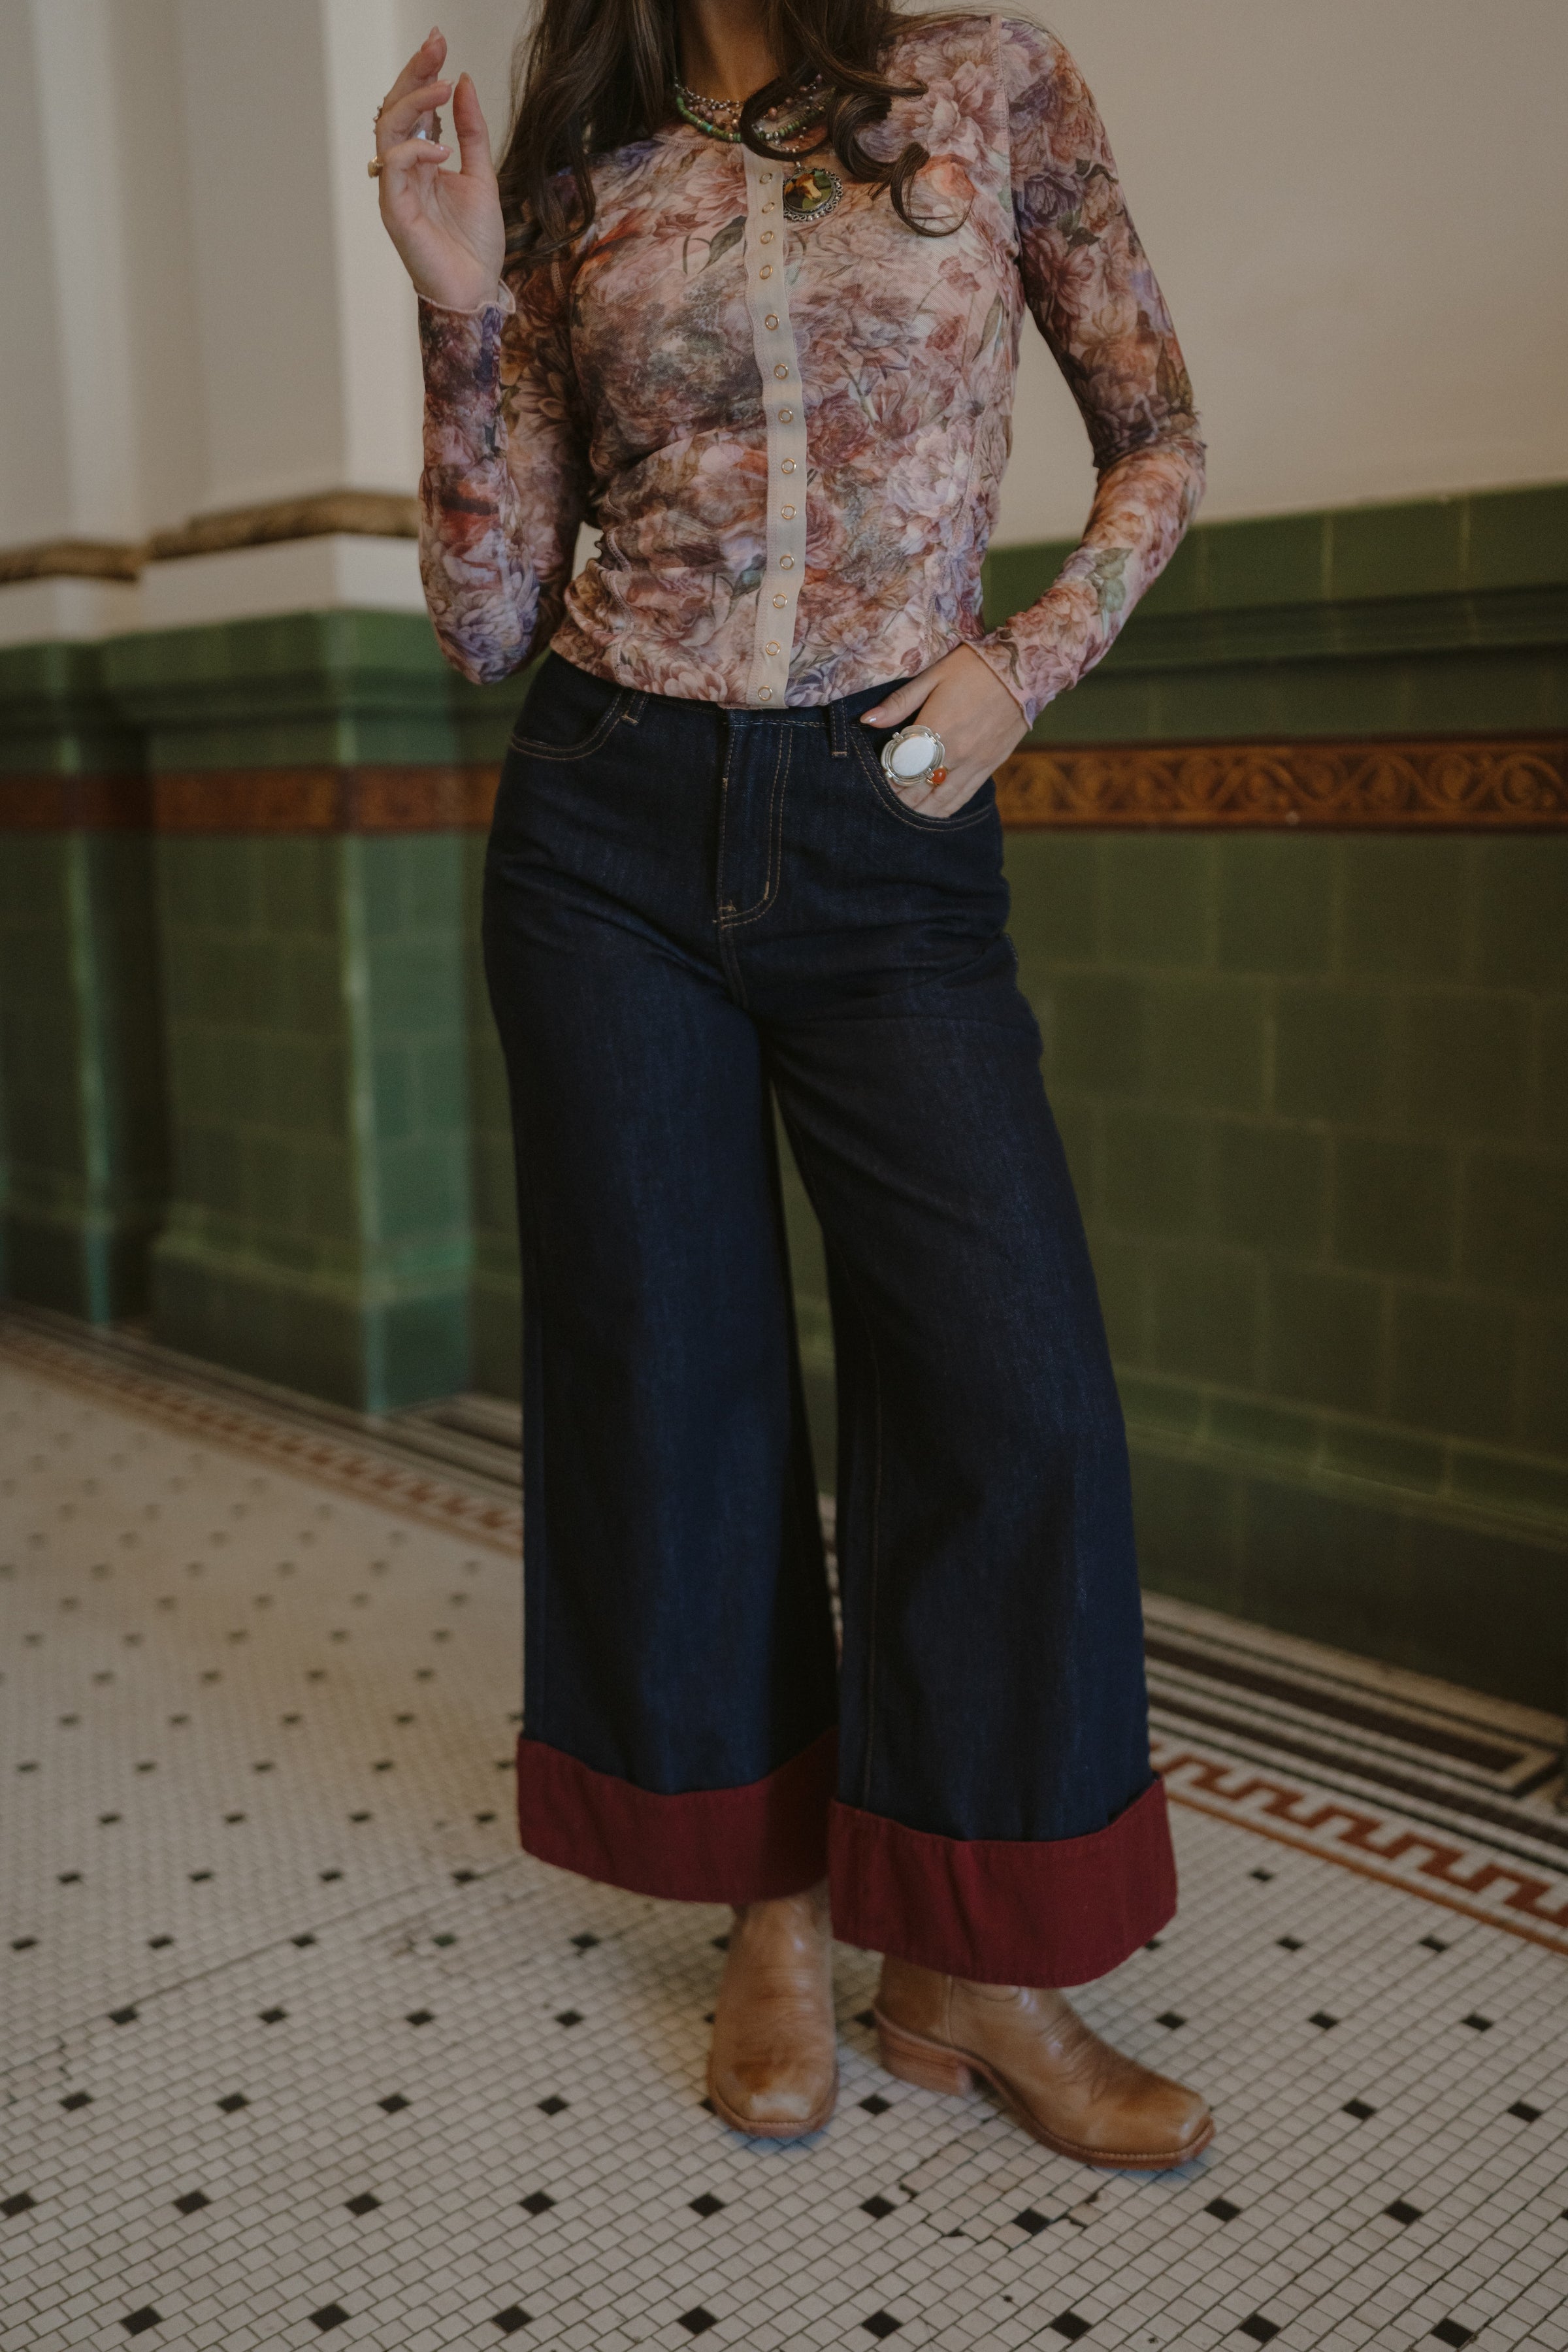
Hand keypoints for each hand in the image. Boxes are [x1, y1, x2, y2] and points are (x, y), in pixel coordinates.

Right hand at [376, 29, 504, 313]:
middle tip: (435, 46)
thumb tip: (464, 82)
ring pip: (388, 132)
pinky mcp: (394, 211)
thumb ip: (471, 131)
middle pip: (396, 110)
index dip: (424, 73)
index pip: (416, 107)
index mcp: (423, 161)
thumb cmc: (475, 243)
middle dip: (413, 74)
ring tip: (442, 88)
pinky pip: (393, 169)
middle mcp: (405, 171)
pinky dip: (415, 152)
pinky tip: (442, 150)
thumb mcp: (482, 175)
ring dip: (414, 104)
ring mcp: (397, 190)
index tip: (439, 41)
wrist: (476, 289)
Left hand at [860, 643, 1028, 816]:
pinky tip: (932, 813)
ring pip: (940, 800)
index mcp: (936, 729)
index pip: (901, 767)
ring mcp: (975, 763)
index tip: (878, 777)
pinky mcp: (991, 766)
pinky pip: (963, 797)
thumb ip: (899, 702)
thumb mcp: (932, 675)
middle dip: (898, 797)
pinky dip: (944, 808)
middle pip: (918, 788)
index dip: (886, 776)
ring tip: (903, 813)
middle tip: (885, 799)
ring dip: (919, 809)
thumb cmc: (972, 667)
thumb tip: (867, 720)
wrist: (1023, 668)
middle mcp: (955, 753)